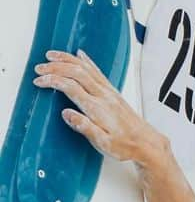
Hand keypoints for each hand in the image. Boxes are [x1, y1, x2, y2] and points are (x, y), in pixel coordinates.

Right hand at [32, 49, 164, 166]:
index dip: (53, 81)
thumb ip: (85, 127)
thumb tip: (66, 113)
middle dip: (55, 67)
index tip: (39, 81)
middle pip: (76, 72)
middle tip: (39, 68)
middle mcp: (103, 96)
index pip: (70, 87)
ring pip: (85, 68)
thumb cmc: (126, 146)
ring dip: (66, 59)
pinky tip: (79, 55)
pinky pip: (97, 71)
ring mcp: (109, 92)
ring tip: (51, 55)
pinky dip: (85, 61)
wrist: (147, 144)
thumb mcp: (104, 143)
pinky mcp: (114, 92)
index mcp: (97, 108)